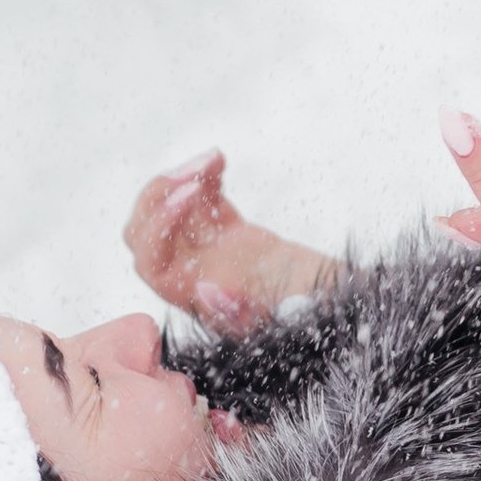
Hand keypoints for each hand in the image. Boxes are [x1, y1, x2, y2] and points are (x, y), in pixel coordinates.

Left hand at [124, 152, 338, 332]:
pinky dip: (204, 177)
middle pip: (143, 234)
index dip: (160, 226)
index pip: (150, 262)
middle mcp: (192, 276)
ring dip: (181, 179)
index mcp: (193, 299)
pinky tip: (219, 160)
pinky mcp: (228, 234)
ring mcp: (208, 252)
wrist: (337, 312)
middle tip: (193, 174)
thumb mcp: (285, 321)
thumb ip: (245, 312)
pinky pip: (201, 201)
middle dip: (159, 197)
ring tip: (212, 159)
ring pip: (168, 213)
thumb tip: (205, 288)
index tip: (189, 194)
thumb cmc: (314, 321)